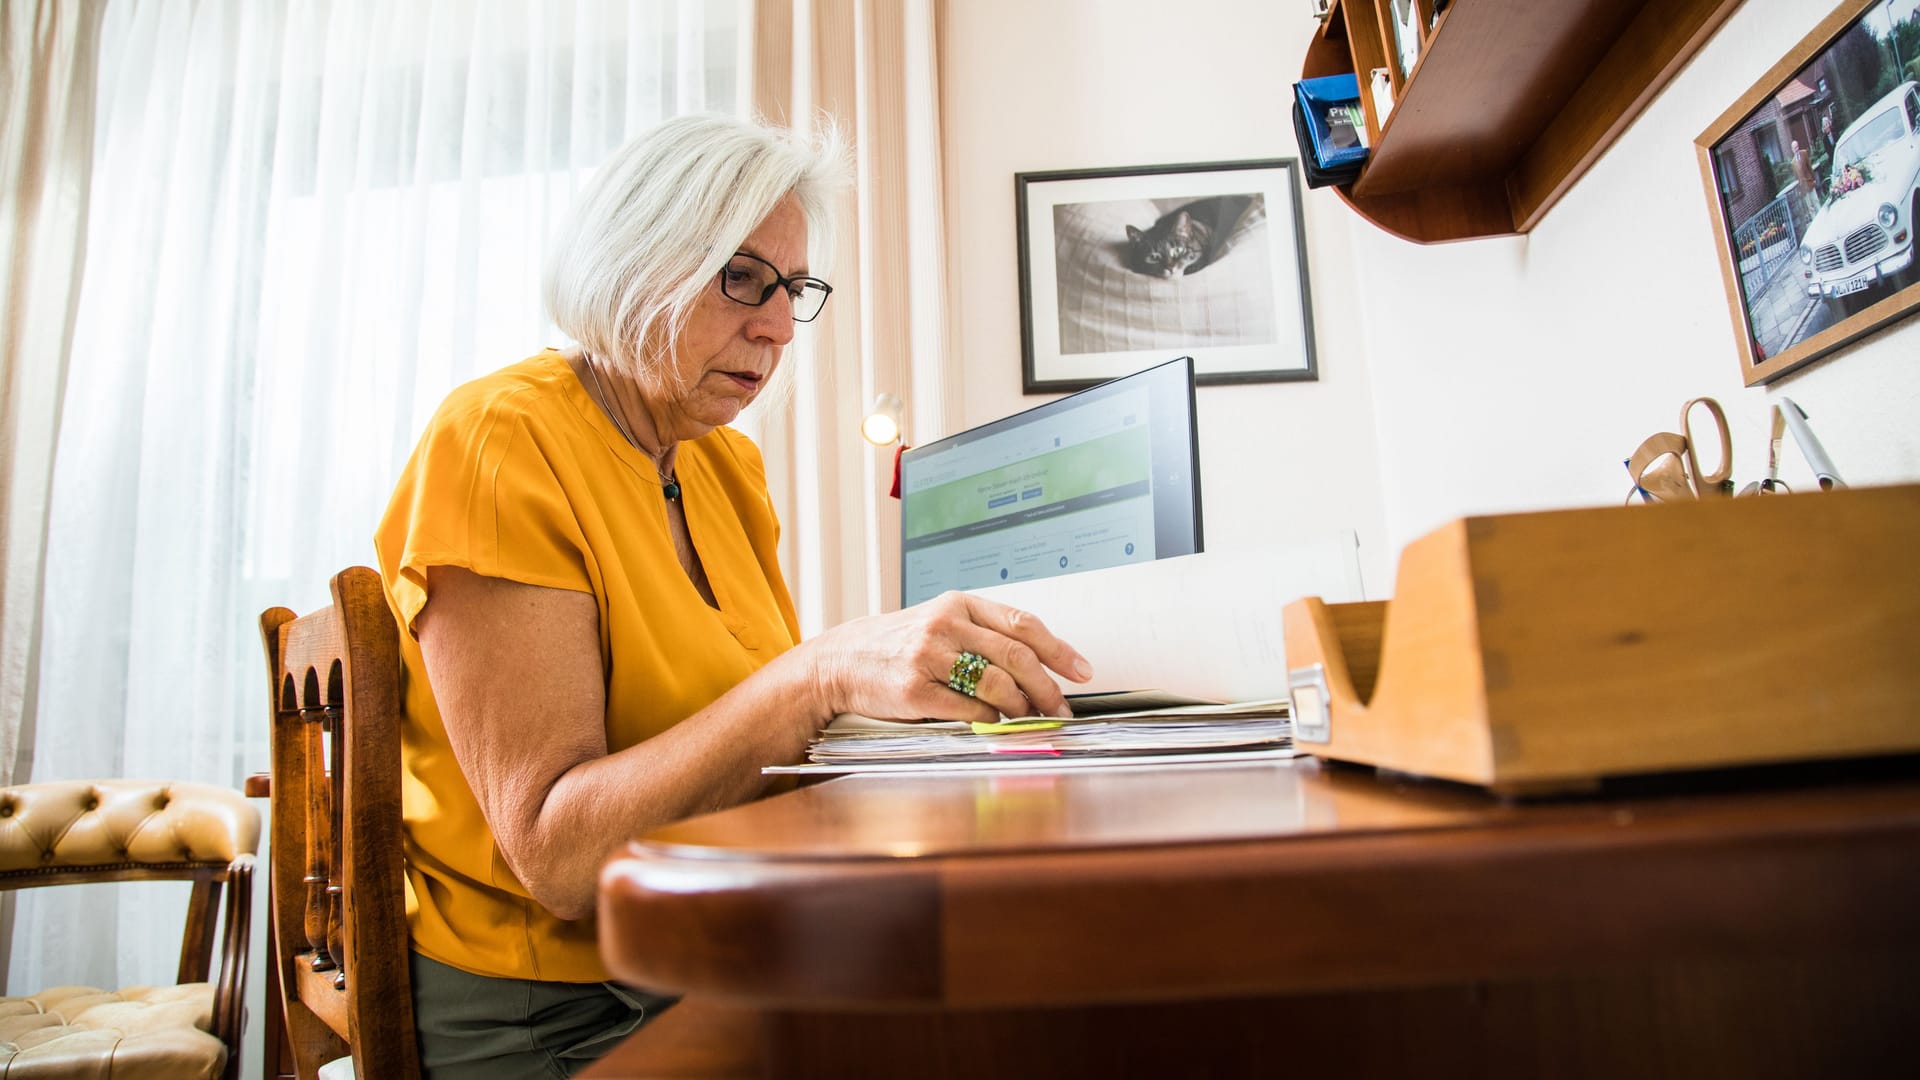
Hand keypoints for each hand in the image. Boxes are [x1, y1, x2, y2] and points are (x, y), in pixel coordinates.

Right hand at [806, 591, 1093, 722]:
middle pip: (1016, 657)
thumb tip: (1040, 665)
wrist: (840, 661)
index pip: (1023, 624)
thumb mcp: (940, 623)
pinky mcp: (914, 691)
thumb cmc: (898, 644)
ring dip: (1022, 707)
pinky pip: (968, 709)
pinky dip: (991, 719)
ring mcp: (928, 657)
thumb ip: (984, 635)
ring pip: (996, 684)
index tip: (1082, 670)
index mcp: (959, 604)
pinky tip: (997, 723)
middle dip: (1047, 687)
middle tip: (1060, 707)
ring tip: (1030, 717)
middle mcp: (945, 625)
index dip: (1059, 650)